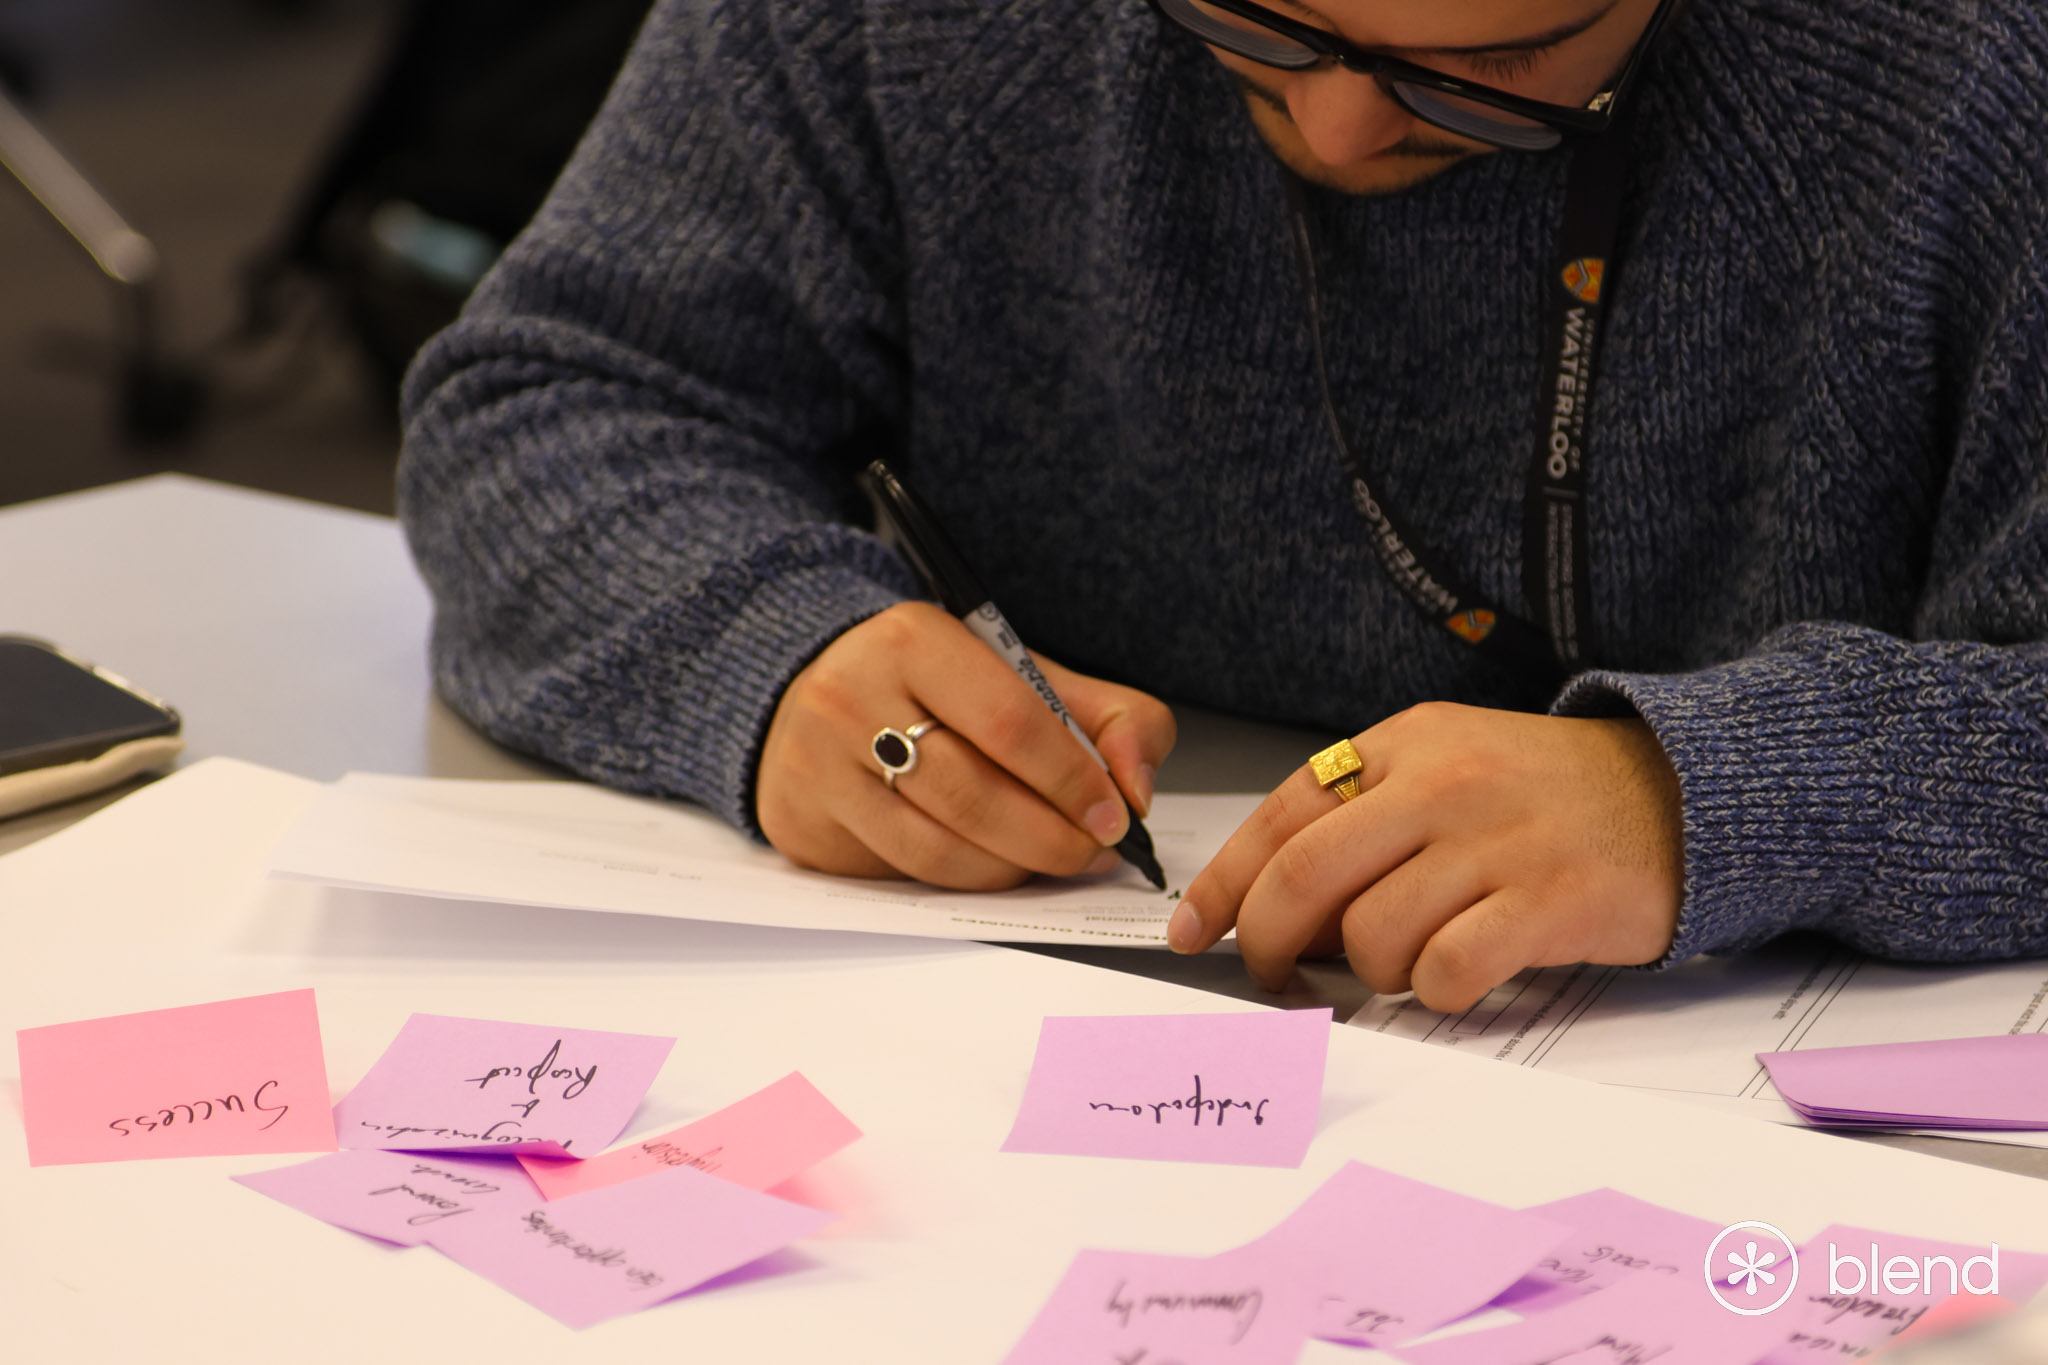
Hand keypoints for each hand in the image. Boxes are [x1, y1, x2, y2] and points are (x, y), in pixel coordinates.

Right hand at [758, 601, 1176, 888]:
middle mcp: (849, 699)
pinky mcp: (803, 826)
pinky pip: (898, 877)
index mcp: (912, 641)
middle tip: (1092, 854)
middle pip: (971, 796)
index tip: (1115, 816)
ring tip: (1047, 861)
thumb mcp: (1022, 671)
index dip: (1072, 780)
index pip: (1009, 721)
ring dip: (1009, 871)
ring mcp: (816, 768)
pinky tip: (989, 864)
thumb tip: (1136, 788)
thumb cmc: (933, 684)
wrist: (817, 684)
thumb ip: (1108, 716)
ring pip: (934, 851)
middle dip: (1050, 839)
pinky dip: (959, 882)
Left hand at [1171, 702, 1682, 1009]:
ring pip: (1372, 934)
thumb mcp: (1448, 769)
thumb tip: (1272, 909)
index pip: (1283, 812)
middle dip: (1266, 941)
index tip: (1194, 929)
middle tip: (1272, 974)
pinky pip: (1446, 972)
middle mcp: (1443, 785)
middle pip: (1305, 876)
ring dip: (1373, 970)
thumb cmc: (1550, 794)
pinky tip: (1460, 973)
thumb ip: (1363, 822)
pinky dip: (1436, 991)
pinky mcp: (1547, 903)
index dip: (1226, 881)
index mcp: (1406, 744)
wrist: (1684, 793)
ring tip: (1413, 957)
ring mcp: (1496, 843)